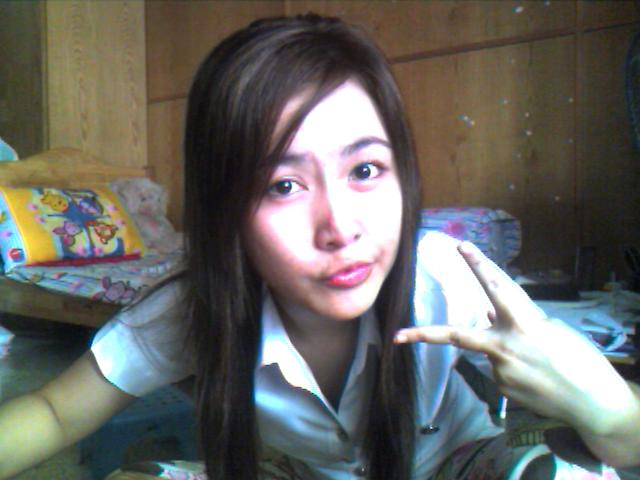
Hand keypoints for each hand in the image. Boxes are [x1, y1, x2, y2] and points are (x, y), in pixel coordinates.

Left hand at [395, 241, 634, 434]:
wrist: (593, 404)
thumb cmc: (579, 361)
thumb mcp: (550, 330)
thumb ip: (515, 320)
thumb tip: (489, 314)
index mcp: (523, 323)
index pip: (497, 288)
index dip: (479, 266)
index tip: (461, 246)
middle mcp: (504, 346)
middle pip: (457, 336)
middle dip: (425, 335)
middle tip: (397, 335)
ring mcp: (499, 370)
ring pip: (490, 351)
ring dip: (506, 351)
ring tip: (541, 363)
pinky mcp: (501, 388)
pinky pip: (500, 369)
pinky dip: (514, 367)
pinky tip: (536, 378)